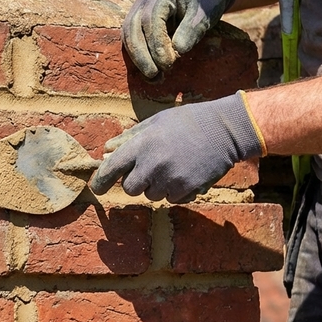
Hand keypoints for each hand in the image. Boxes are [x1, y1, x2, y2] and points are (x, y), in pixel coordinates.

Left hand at [89, 92, 263, 202]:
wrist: (225, 129)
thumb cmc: (187, 122)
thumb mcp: (155, 122)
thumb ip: (129, 138)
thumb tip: (106, 150)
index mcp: (141, 144)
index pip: (110, 169)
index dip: (100, 181)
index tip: (97, 188)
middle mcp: (153, 164)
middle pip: (130, 189)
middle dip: (136, 183)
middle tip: (150, 169)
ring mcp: (170, 179)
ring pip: (151, 196)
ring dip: (157, 186)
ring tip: (173, 166)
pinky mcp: (186, 189)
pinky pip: (171, 199)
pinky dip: (175, 191)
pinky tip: (185, 174)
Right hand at [123, 0, 239, 77]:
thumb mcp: (206, 13)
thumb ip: (192, 30)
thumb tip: (176, 51)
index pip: (150, 19)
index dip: (156, 44)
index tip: (168, 64)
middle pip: (131, 27)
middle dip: (140, 54)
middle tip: (154, 75)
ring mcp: (139, 5)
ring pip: (127, 33)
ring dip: (137, 57)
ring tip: (153, 76)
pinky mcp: (139, 16)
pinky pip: (132, 36)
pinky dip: (139, 53)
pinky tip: (151, 67)